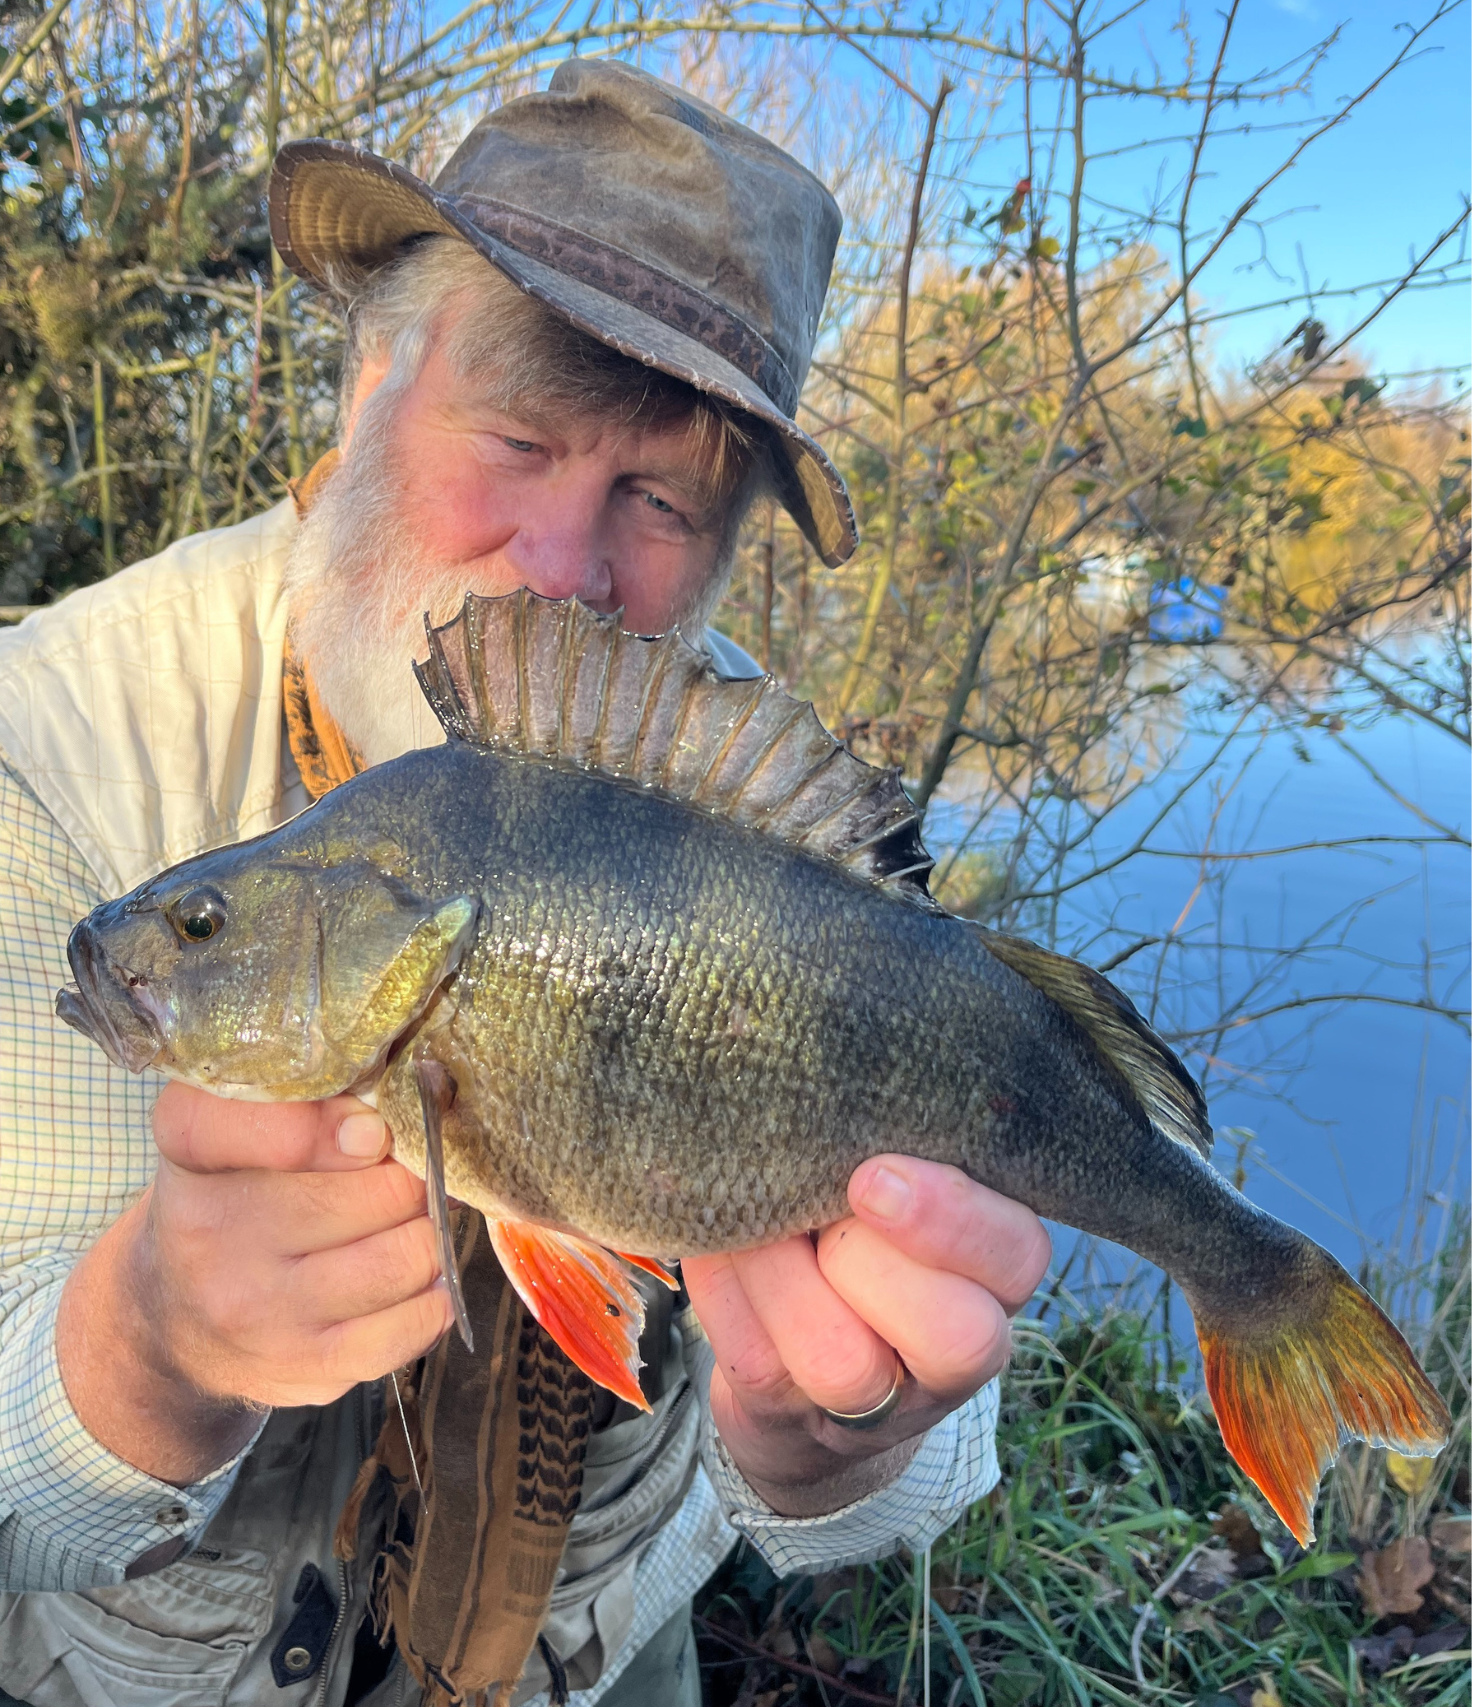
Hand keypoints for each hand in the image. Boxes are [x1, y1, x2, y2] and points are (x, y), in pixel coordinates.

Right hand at [57, 1082, 453, 1487]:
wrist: (174, 1323)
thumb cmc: (232, 1200)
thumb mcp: (235, 1132)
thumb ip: (306, 1098)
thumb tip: (404, 1106)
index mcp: (192, 1162)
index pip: (223, 1126)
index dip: (312, 1124)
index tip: (369, 1128)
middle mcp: (212, 1242)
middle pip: (372, 1191)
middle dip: (410, 1174)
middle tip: (406, 1171)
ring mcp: (260, 1314)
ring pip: (404, 1257)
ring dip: (428, 1232)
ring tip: (410, 1220)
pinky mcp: (306, 1368)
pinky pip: (413, 1325)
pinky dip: (434, 1293)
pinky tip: (418, 1274)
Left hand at [682, 1157, 1049, 1516]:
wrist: (802, 1352)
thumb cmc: (867, 1226)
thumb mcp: (909, 1178)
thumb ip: (900, 1144)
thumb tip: (826, 1099)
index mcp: (998, 1273)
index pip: (1017, 1254)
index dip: (947, 1218)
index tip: (871, 1176)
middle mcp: (956, 1353)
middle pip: (956, 1335)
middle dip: (866, 1257)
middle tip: (821, 1204)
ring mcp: (872, 1404)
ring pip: (840, 1361)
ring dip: (779, 1271)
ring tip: (754, 1217)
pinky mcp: (788, 1417)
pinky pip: (755, 1359)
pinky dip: (724, 1287)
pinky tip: (719, 1242)